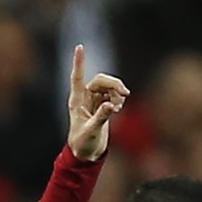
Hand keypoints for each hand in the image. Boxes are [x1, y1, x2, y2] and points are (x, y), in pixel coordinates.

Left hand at [66, 45, 128, 160]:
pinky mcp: (102, 106)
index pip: (77, 77)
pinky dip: (118, 99)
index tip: (80, 47)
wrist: (86, 154)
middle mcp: (84, 98)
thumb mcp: (92, 131)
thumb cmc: (83, 144)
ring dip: (117, 92)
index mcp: (77, 101)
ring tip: (120, 106)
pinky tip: (118, 108)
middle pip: (100, 80)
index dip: (79, 62)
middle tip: (125, 93)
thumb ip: (101, 117)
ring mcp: (94, 101)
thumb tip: (111, 105)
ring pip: (108, 87)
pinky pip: (113, 95)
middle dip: (114, 84)